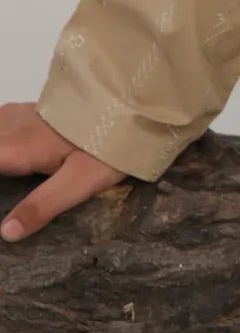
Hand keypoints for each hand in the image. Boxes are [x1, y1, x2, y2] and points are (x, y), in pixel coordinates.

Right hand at [0, 102, 127, 242]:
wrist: (132, 99)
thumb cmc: (108, 143)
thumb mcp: (80, 181)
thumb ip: (43, 206)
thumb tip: (6, 233)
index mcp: (16, 147)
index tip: (3, 197)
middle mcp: (10, 127)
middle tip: (9, 188)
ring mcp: (18, 116)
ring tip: (10, 179)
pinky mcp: (29, 112)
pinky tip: (9, 157)